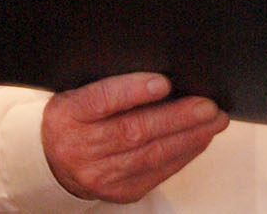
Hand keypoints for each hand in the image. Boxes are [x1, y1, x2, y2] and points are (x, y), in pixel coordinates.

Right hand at [41, 72, 227, 202]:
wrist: (53, 161)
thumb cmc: (73, 118)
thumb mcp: (76, 93)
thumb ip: (108, 84)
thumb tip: (159, 74)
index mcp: (67, 114)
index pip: (102, 100)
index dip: (133, 91)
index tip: (163, 82)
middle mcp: (81, 148)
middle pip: (134, 131)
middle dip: (177, 117)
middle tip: (207, 104)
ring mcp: (100, 175)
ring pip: (151, 155)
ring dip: (188, 137)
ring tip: (213, 120)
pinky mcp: (118, 192)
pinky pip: (156, 173)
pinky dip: (182, 155)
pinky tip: (198, 139)